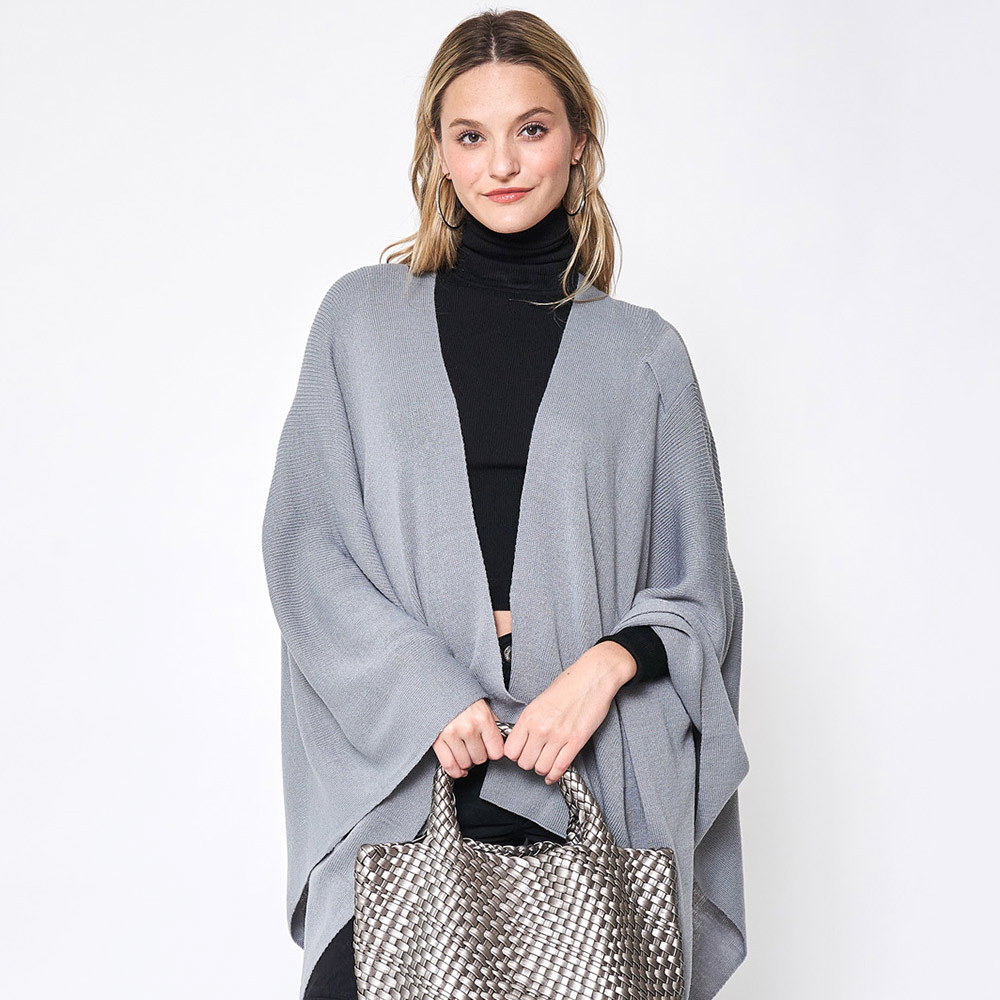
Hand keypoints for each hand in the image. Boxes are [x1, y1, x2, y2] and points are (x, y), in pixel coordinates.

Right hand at [432, 698, 504, 778]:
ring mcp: (452, 735)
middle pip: (480, 759)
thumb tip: (502, 740)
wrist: (438, 687)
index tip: (490, 749)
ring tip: (465, 751)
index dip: (493, 752)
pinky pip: (449, 765)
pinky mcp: (437, 740)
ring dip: (466, 761)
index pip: (496, 751)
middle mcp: (469, 728)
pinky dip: (454, 771)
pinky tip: (458, 768)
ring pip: (465, 763)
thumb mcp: (483, 705)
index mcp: (483, 719)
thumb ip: (493, 723)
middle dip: (479, 755)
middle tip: (474, 747)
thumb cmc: (462, 697)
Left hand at [503, 642, 634, 784]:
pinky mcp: (576, 741)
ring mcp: (559, 736)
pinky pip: (560, 767)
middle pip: (524, 763)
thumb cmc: (569, 684)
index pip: (510, 750)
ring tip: (544, 764)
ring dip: (542, 769)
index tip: (520, 752)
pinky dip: (555, 775)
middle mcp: (541, 728)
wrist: (593, 676)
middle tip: (534, 758)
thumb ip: (530, 720)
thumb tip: (522, 738)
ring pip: (541, 768)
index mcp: (529, 716)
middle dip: (528, 763)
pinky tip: (553, 774)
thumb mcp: (540, 699)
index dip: (515, 754)